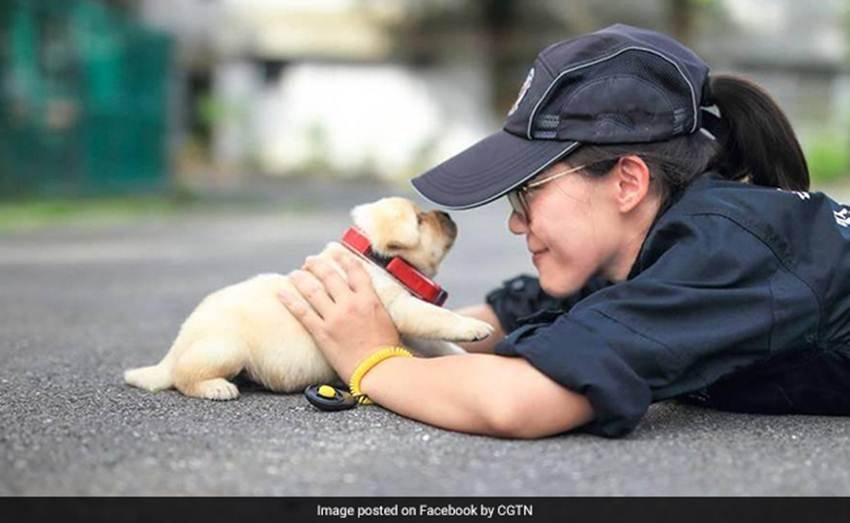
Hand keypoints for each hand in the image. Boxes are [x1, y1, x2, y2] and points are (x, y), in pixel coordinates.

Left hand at [277, 251, 400, 381]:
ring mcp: (334, 317)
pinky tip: (282, 293)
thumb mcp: (388, 321)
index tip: (335, 252)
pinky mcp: (322, 332)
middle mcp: (350, 303)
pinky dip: (290, 301)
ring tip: (295, 273)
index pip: (355, 271)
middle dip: (318, 265)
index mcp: (369, 299)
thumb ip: (376, 308)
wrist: (379, 369)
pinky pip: (302, 312)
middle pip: (330, 277)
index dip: (343, 259)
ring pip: (313, 291)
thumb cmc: (388, 351)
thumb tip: (370, 303)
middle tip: (310, 261)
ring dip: (302, 279)